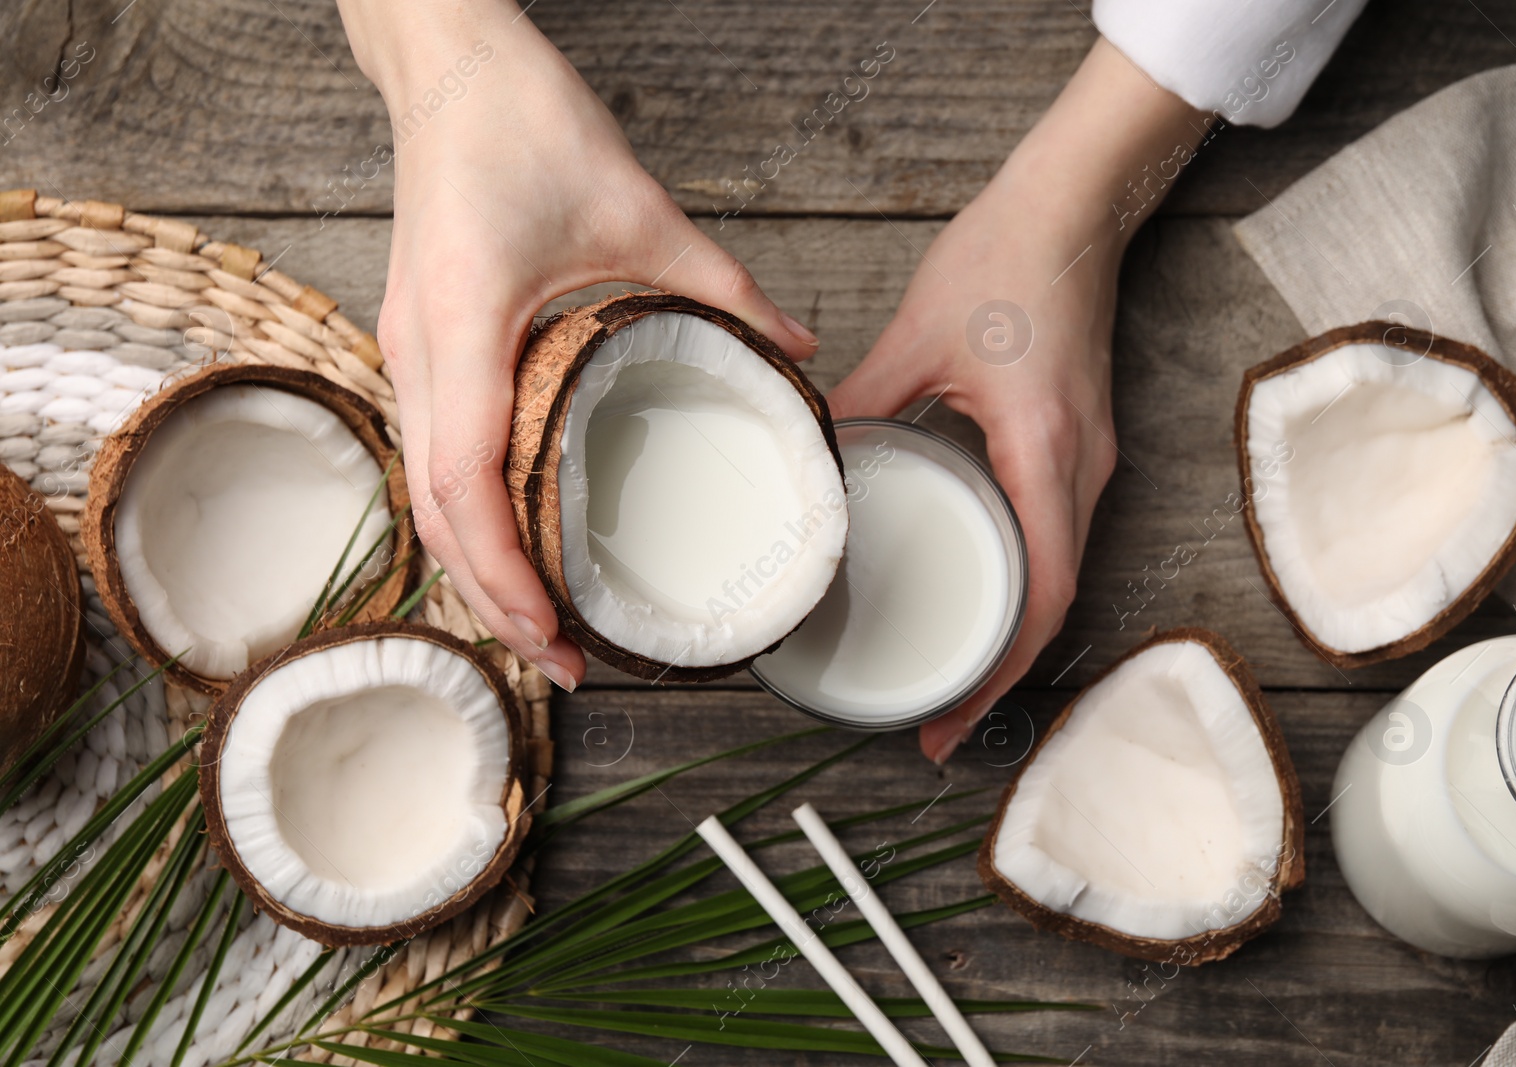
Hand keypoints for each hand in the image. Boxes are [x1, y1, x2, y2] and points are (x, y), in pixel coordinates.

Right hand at [337, 0, 817, 689]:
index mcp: (465, 322)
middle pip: (435, 511)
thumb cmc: (525, 123)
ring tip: (540, 623)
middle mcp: (417, 349)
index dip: (505, 571)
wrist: (449, 68)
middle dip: (492, 598)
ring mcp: (405, 349)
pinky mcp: (415, 343)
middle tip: (564, 660)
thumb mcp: (642, 210)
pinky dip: (466, 515)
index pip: (467, 481)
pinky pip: (428, 453)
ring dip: (475, 566)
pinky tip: (514, 541)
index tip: (555, 631)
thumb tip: (797, 353)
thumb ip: (724, 291)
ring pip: (422, 492)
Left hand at [828, 40, 1209, 761]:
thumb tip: (812, 460)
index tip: (951, 723)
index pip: (1041, 594)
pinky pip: (1058, 535)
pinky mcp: (1081, 443)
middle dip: (1000, 672)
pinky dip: (1021, 582)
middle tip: (937, 721)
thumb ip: (863, 404)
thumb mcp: (918, 336)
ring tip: (950, 670)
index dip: (999, 673)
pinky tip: (975, 591)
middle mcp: (1084, 469)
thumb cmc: (1007, 260)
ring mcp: (1091, 458)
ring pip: (1060, 573)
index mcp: (1046, 452)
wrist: (1075, 206)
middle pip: (1054, 602)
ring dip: (1011, 631)